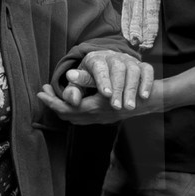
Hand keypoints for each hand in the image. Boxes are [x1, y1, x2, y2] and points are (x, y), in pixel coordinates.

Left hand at [37, 76, 157, 124]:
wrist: (154, 100)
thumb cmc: (133, 86)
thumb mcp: (110, 81)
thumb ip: (88, 80)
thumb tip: (70, 76)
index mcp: (94, 108)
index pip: (65, 108)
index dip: (51, 101)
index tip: (41, 92)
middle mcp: (96, 116)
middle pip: (68, 116)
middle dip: (54, 104)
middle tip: (45, 92)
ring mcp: (102, 119)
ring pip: (76, 118)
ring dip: (64, 108)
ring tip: (55, 97)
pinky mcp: (107, 118)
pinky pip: (84, 118)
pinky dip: (74, 111)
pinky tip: (73, 102)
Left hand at [63, 50, 154, 111]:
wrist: (114, 67)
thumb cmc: (93, 77)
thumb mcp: (80, 82)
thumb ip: (75, 90)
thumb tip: (71, 95)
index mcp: (95, 60)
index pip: (99, 68)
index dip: (103, 80)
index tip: (105, 94)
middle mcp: (113, 58)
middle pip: (118, 70)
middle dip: (118, 89)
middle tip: (116, 107)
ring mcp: (129, 61)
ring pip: (133, 71)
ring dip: (131, 89)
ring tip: (129, 106)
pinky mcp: (141, 66)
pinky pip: (147, 71)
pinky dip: (146, 83)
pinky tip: (143, 96)